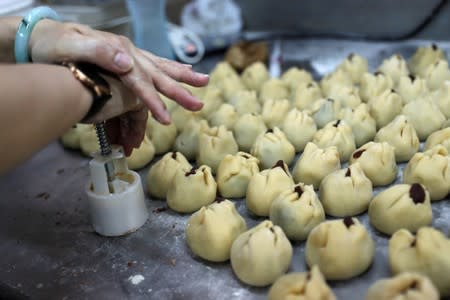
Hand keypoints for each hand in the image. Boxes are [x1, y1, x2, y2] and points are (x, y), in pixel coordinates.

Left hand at [29, 19, 208, 123]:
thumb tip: (127, 61)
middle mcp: (126, 54)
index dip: (155, 102)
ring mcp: (124, 58)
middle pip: (158, 75)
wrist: (39, 37)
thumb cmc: (50, 44)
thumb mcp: (68, 46)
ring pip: (157, 72)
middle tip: (200, 102)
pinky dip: (163, 76)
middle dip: (180, 90)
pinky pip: (146, 73)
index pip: (141, 82)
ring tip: (200, 84)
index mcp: (117, 52)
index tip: (166, 120)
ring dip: (178, 82)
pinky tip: (176, 74)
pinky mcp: (120, 63)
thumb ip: (98, 52)